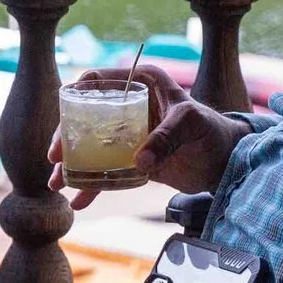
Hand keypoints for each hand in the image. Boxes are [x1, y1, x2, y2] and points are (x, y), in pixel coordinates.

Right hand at [47, 68, 250, 206]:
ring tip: (57, 183)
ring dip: (72, 165)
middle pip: (85, 117)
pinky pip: (106, 171)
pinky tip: (79, 200)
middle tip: (55, 158)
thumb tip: (138, 161)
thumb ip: (165, 137)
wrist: (227, 161)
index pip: (99, 81)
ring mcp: (128, 135)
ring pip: (91, 147)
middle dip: (65, 138)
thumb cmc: (212, 130)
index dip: (76, 95)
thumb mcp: (190, 124)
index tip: (64, 116)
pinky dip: (94, 186)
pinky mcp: (132, 160)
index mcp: (142, 84)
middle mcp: (129, 107)